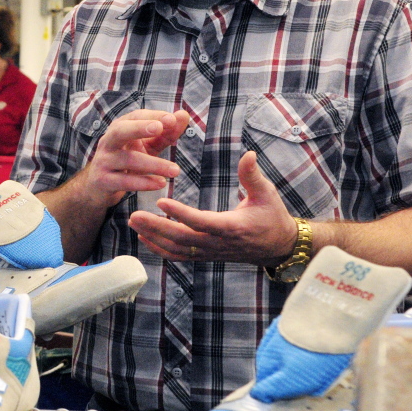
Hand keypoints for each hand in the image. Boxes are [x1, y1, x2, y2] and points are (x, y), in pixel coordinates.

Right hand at [75, 109, 189, 209]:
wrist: (99, 186)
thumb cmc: (127, 160)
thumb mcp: (147, 145)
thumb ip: (166, 133)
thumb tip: (184, 115)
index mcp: (120, 128)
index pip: (136, 117)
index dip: (153, 116)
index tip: (172, 119)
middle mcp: (108, 141)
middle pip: (121, 131)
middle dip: (140, 128)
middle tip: (160, 128)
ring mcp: (104, 161)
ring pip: (129, 160)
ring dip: (154, 164)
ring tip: (175, 170)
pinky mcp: (103, 181)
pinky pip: (125, 181)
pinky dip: (144, 182)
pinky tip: (160, 183)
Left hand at [128, 150, 298, 264]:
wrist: (278, 246)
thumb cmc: (272, 216)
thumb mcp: (267, 194)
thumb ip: (252, 176)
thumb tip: (248, 154)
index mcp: (231, 227)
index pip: (201, 222)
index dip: (180, 213)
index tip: (160, 201)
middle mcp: (218, 243)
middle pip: (182, 239)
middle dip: (156, 227)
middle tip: (134, 215)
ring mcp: (210, 252)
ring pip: (177, 249)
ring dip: (153, 237)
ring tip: (133, 222)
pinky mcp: (206, 255)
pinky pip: (179, 256)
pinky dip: (160, 249)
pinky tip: (144, 237)